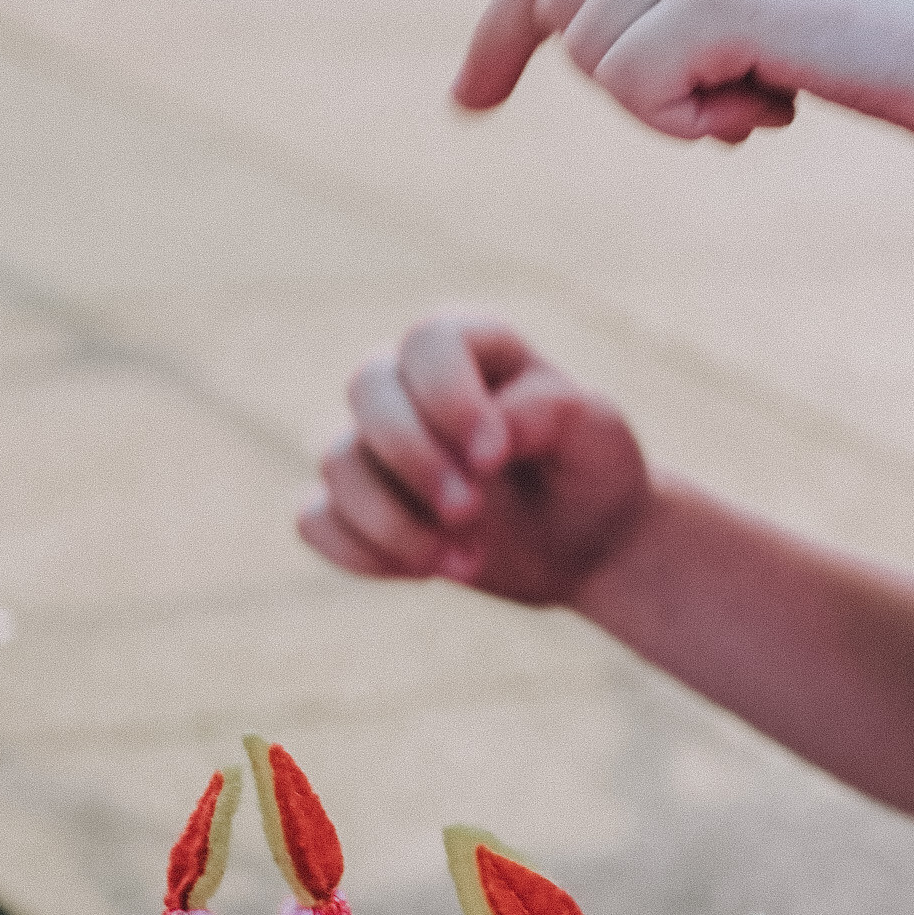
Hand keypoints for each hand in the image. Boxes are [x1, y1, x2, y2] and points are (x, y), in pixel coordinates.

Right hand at [299, 318, 650, 609]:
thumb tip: (484, 432)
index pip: (428, 342)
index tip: (494, 456)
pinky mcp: (357, 505)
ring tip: (468, 561)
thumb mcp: (598, 435)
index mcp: (474, 348)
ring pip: (336, 461)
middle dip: (414, 460)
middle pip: (367, 389)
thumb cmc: (592, 470)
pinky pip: (315, 520)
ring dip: (397, 522)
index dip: (448, 397)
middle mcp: (412, 384)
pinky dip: (362, 553)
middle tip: (471, 512)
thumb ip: (549, 410)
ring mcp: (376, 445)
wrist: (587, 542)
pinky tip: (426, 572)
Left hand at [456, 0, 913, 149]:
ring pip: (595, 58)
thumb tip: (592, 48)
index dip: (504, 28)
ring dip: (673, 112)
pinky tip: (777, 111)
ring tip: (774, 100)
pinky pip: (632, 89)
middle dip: (636, 85)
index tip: (469, 99)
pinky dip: (690, 125)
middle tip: (744, 110)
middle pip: (568, 13)